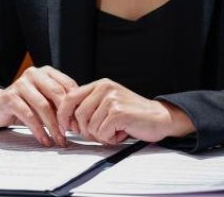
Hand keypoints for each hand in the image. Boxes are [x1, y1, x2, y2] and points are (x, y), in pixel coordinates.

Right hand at [0, 66, 77, 146]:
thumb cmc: (27, 104)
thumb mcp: (46, 100)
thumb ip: (60, 104)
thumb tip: (80, 120)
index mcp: (47, 71)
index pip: (68, 85)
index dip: (75, 105)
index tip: (80, 123)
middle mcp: (34, 74)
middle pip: (57, 94)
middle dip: (66, 115)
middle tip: (72, 132)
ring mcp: (20, 84)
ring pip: (43, 106)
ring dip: (53, 126)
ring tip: (59, 139)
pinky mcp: (9, 97)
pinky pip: (28, 116)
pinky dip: (39, 130)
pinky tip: (44, 140)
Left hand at [57, 78, 194, 144]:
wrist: (159, 117)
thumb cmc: (133, 114)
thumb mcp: (108, 103)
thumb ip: (89, 106)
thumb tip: (66, 120)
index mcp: (100, 85)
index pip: (70, 98)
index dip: (64, 115)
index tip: (66, 127)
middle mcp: (105, 88)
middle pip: (77, 116)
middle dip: (86, 130)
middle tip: (103, 131)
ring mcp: (112, 99)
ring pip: (89, 127)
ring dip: (101, 135)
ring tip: (116, 129)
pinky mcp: (118, 112)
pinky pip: (102, 133)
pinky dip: (111, 138)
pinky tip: (122, 132)